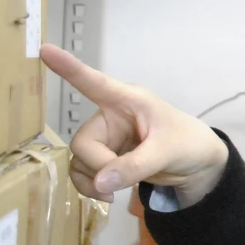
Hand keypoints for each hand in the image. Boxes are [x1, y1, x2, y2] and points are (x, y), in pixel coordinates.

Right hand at [41, 45, 228, 202]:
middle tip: (120, 180)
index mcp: (128, 100)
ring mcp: (107, 138)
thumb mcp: (167, 152)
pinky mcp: (106, 157)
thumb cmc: (188, 143)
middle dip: (98, 164)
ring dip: (91, 180)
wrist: (200, 165)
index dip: (70, 69)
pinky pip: (83, 172)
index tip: (45, 50)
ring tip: (112, 195)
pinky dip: (90, 186)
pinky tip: (107, 195)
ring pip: (79, 159)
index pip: (94, 82)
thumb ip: (135, 166)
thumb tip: (99, 182)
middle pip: (83, 142)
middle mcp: (111, 116)